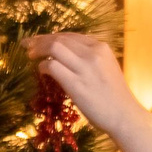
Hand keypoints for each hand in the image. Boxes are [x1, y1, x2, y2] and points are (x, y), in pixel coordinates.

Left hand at [25, 33, 151, 151]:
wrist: (124, 115)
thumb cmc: (114, 96)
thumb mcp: (106, 68)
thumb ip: (90, 58)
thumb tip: (67, 55)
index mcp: (101, 48)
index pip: (71, 36)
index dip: (52, 36)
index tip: (39, 40)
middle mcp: (94, 53)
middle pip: (60, 39)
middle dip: (40, 40)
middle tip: (26, 45)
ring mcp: (85, 67)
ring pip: (54, 47)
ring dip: (38, 49)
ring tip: (29, 55)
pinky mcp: (76, 83)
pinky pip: (52, 66)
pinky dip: (43, 66)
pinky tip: (41, 71)